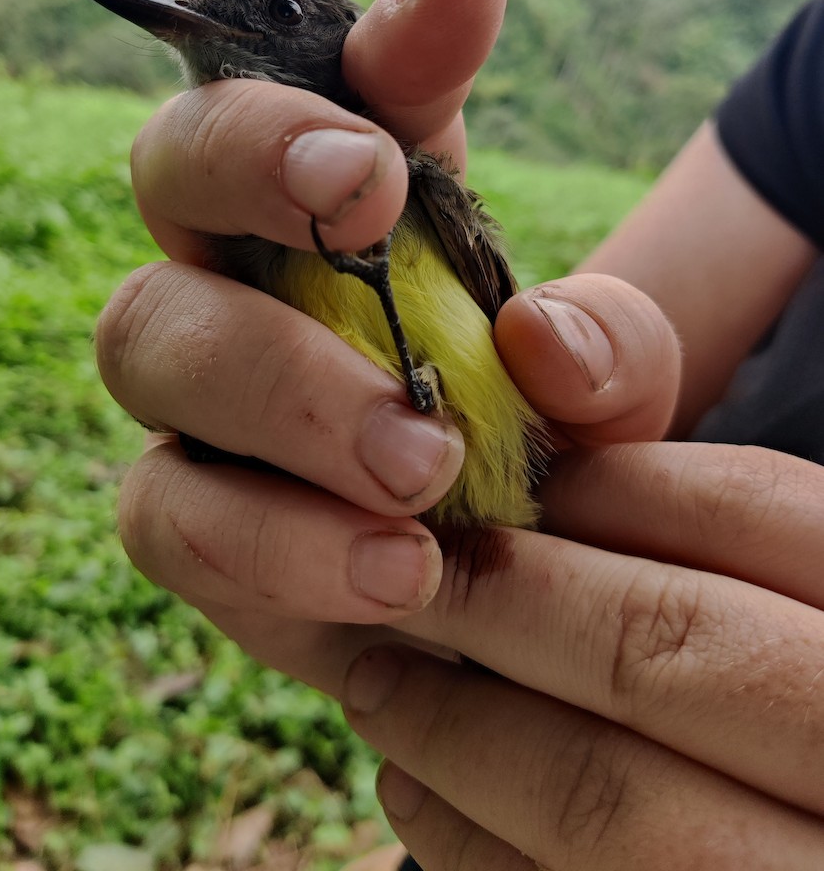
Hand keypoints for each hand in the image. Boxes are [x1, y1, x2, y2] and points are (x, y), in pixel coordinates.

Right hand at [95, 0, 678, 638]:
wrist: (511, 578)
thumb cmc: (547, 452)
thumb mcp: (612, 394)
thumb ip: (609, 341)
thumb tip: (543, 332)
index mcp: (349, 201)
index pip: (322, 75)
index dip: (367, 47)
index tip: (440, 32)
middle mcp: (247, 269)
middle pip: (172, 165)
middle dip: (259, 177)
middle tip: (379, 225)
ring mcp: (199, 392)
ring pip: (140, 336)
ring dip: (277, 394)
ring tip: (422, 476)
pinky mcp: (189, 520)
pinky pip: (163, 513)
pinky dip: (271, 547)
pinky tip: (394, 578)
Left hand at [341, 441, 823, 869]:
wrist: (786, 814)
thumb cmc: (763, 652)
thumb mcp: (765, 548)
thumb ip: (655, 421)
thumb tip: (534, 342)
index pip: (756, 511)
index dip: (606, 489)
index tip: (501, 490)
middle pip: (670, 647)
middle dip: (504, 603)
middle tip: (406, 578)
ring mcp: (804, 870)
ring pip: (616, 801)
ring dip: (459, 730)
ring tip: (377, 684)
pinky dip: (474, 845)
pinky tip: (418, 793)